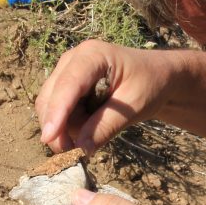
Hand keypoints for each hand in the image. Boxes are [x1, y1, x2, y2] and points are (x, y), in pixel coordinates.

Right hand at [34, 39, 175, 153]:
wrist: (157, 77)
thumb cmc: (150, 85)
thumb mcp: (134, 107)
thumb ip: (106, 126)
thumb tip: (81, 148)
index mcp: (93, 55)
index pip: (68, 84)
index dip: (56, 112)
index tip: (48, 139)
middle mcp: (73, 59)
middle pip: (50, 97)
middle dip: (60, 127)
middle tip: (82, 148)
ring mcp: (66, 71)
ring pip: (49, 107)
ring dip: (66, 127)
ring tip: (95, 131)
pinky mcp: (65, 84)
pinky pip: (56, 110)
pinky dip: (68, 124)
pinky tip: (90, 125)